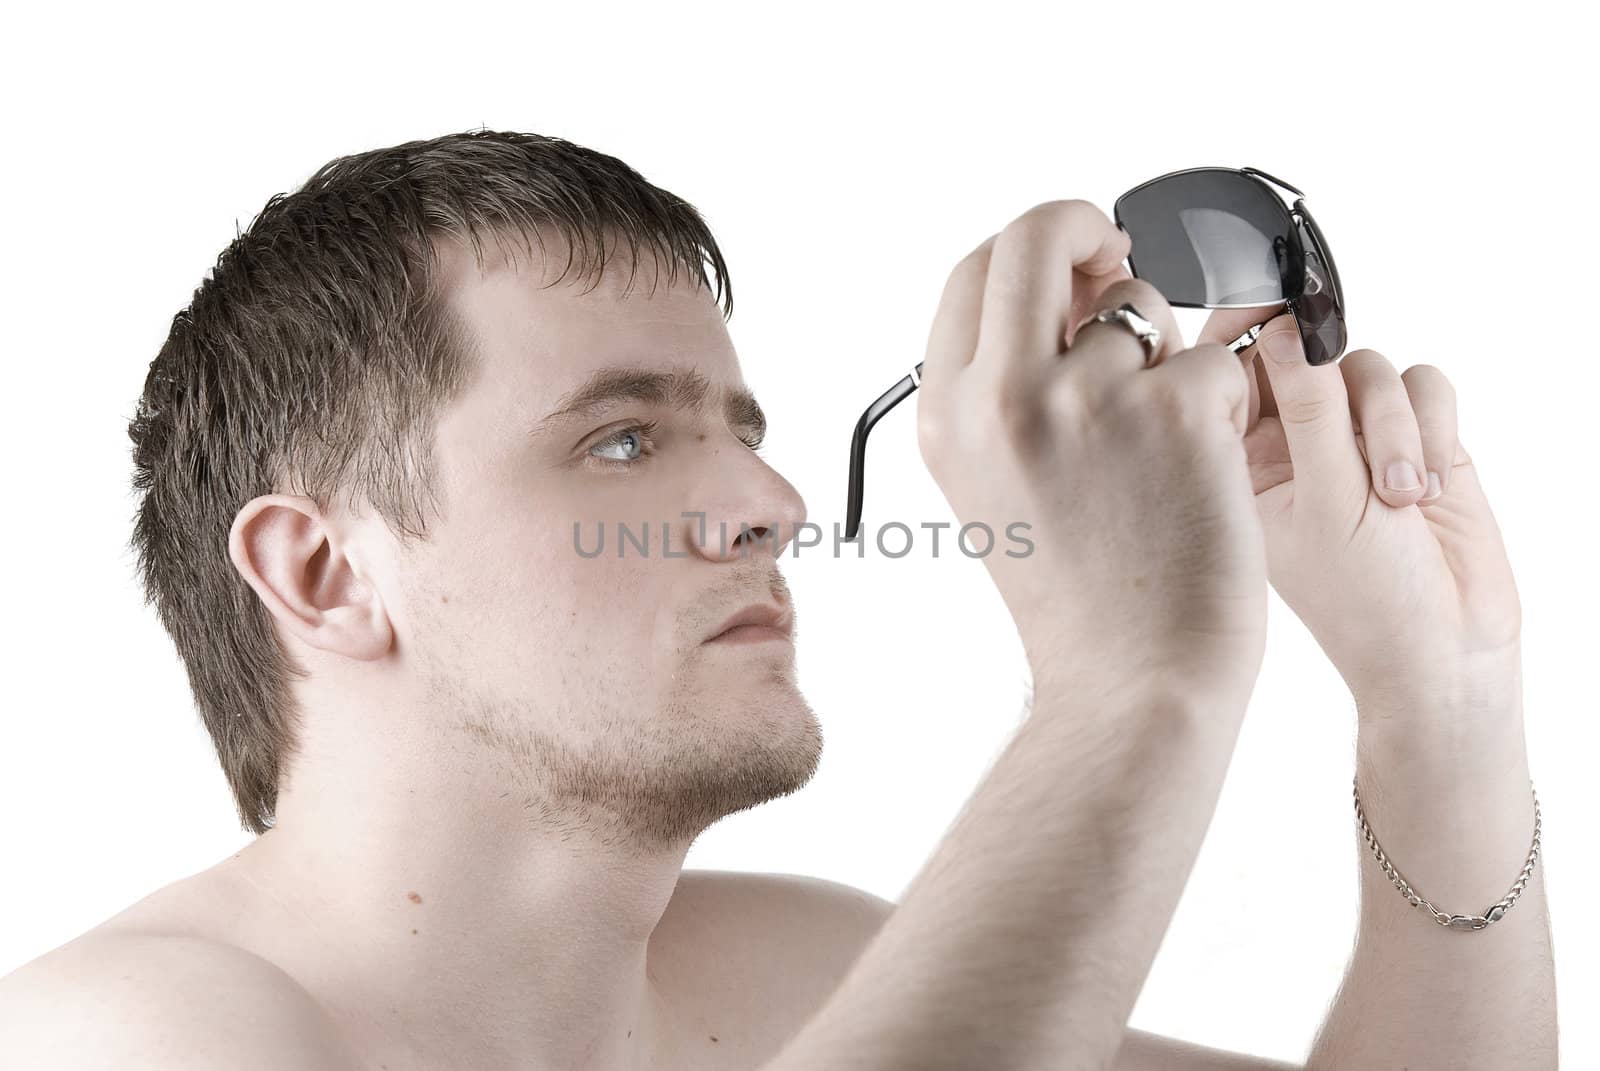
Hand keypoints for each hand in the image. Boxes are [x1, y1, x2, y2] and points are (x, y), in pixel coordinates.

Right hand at [917, 201, 1267, 705]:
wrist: (1131, 683)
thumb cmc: (1076, 594)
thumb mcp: (990, 484)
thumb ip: (1001, 386)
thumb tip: (1070, 287)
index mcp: (946, 414)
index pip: (977, 268)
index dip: (1036, 250)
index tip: (1076, 266)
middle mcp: (1002, 394)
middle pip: (1040, 232)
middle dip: (1091, 230)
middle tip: (1123, 260)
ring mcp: (1088, 396)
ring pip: (1141, 304)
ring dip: (1163, 356)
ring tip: (1160, 453)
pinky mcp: (1177, 409)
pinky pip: (1211, 357)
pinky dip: (1219, 404)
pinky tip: (1200, 477)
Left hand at [1195, 306, 1522, 721]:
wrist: (1444, 648)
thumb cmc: (1364, 599)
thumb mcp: (1325, 496)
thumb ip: (1307, 407)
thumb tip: (1282, 327)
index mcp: (1239, 457)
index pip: (1231, 368)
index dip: (1249, 334)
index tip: (1272, 314)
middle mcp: (1292, 440)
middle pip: (1306, 351)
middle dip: (1335, 380)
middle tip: (1343, 394)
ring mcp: (1354, 436)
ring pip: (1367, 366)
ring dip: (1391, 423)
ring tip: (1397, 493)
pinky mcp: (1417, 435)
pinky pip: (1423, 384)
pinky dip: (1432, 426)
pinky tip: (1427, 487)